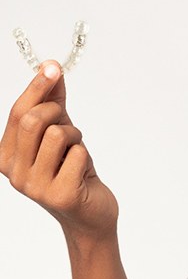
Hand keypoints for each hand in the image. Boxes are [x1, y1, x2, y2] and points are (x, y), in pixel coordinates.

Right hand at [0, 60, 118, 241]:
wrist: (88, 211)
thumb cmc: (70, 167)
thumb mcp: (59, 128)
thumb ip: (53, 98)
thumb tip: (50, 66)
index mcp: (6, 155)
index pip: (18, 112)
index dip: (36, 87)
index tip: (52, 67)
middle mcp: (14, 172)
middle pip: (33, 120)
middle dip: (57, 112)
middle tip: (67, 125)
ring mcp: (35, 187)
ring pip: (57, 134)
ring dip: (74, 136)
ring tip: (74, 151)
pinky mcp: (60, 195)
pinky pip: (78, 153)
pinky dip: (85, 155)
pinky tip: (81, 172)